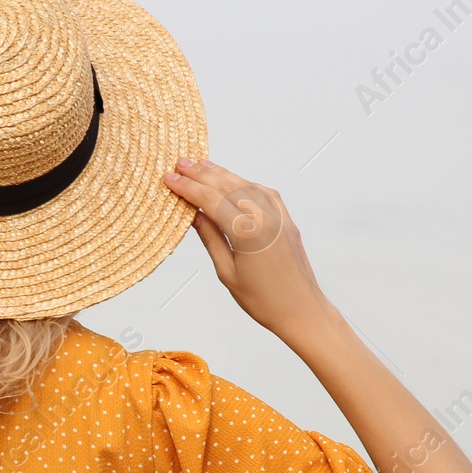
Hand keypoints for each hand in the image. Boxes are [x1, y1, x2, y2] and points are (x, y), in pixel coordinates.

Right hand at [163, 158, 324, 335]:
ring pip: (245, 184)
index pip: (210, 200)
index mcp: (247, 232)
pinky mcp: (287, 219)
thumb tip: (193, 214)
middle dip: (201, 174)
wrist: (301, 310)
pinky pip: (263, 193)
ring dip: (222, 174)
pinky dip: (245, 183)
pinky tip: (233, 180)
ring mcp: (279, 216)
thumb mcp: (227, 272)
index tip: (170, 178)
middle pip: (226, 186)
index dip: (187, 188)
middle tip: (180, 163)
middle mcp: (264, 217)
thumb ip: (211, 238)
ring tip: (201, 165)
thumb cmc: (263, 300)